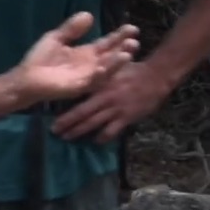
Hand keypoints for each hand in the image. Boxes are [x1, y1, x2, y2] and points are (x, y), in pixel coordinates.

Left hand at [13, 14, 141, 105]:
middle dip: (123, 48)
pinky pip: (94, 80)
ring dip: (117, 61)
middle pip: (111, 55)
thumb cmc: (40, 59)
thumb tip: (88, 14)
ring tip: (129, 52)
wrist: (26, 78)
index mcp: (86, 53)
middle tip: (135, 40)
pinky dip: (102, 72)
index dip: (119, 36)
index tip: (132, 28)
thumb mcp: (57, 38)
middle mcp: (90, 65)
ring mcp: (86, 77)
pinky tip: (108, 64)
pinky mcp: (79, 86)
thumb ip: (72, 29)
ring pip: (107, 69)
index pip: (107, 43)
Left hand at [52, 41, 169, 141]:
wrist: (156, 76)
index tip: (52, 113)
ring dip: (79, 132)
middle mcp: (104, 97)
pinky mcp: (126, 117)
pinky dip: (103, 137)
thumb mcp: (112, 69)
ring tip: (68, 138)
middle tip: (54, 132)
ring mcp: (115, 108)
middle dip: (67, 124)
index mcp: (99, 84)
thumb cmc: (133, 70)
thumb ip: (98, 76)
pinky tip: (96, 141)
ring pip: (93, 123)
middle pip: (81, 113)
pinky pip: (112, 130)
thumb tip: (81, 81)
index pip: (77, 97)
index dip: (65, 105)